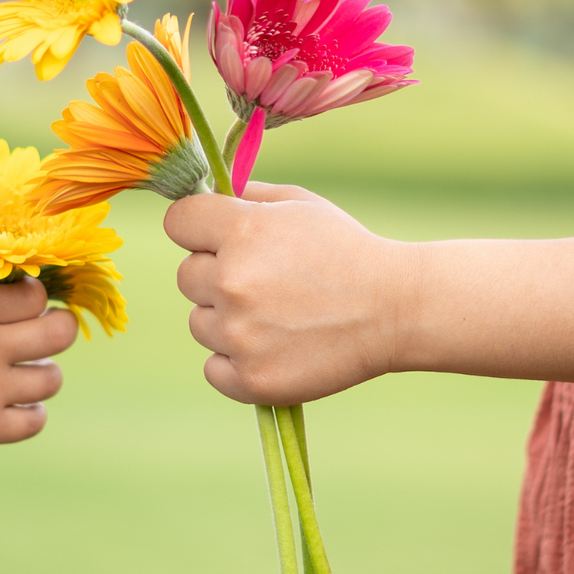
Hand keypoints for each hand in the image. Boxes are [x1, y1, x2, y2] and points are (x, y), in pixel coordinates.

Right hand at [0, 270, 78, 466]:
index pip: (34, 295)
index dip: (35, 299)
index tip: (25, 306)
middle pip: (58, 332)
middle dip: (59, 329)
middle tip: (48, 334)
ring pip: (51, 380)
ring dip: (43, 375)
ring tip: (25, 374)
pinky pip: (33, 422)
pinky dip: (30, 415)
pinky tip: (16, 407)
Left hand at [164, 182, 414, 405]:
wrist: (396, 310)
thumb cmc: (345, 252)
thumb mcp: (299, 205)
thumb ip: (245, 195)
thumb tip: (201, 195)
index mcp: (242, 231)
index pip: (178, 222)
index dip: (197, 229)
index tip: (216, 238)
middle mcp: (232, 281)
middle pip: (186, 276)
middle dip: (216, 276)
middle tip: (266, 282)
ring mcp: (239, 334)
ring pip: (199, 323)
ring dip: (227, 321)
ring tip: (278, 316)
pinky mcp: (250, 378)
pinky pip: (213, 368)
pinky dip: (236, 363)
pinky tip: (272, 348)